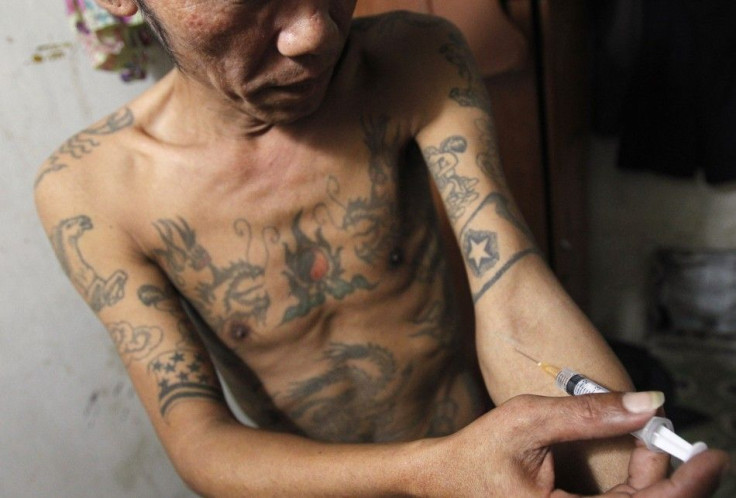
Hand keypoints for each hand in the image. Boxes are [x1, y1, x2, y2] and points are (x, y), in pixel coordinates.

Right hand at [427, 392, 728, 496]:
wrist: (446, 477)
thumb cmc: (479, 450)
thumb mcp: (528, 421)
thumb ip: (588, 414)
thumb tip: (648, 404)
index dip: (685, 487)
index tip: (711, 456)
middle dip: (673, 479)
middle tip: (681, 441)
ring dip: (655, 479)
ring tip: (649, 438)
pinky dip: (639, 485)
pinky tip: (638, 456)